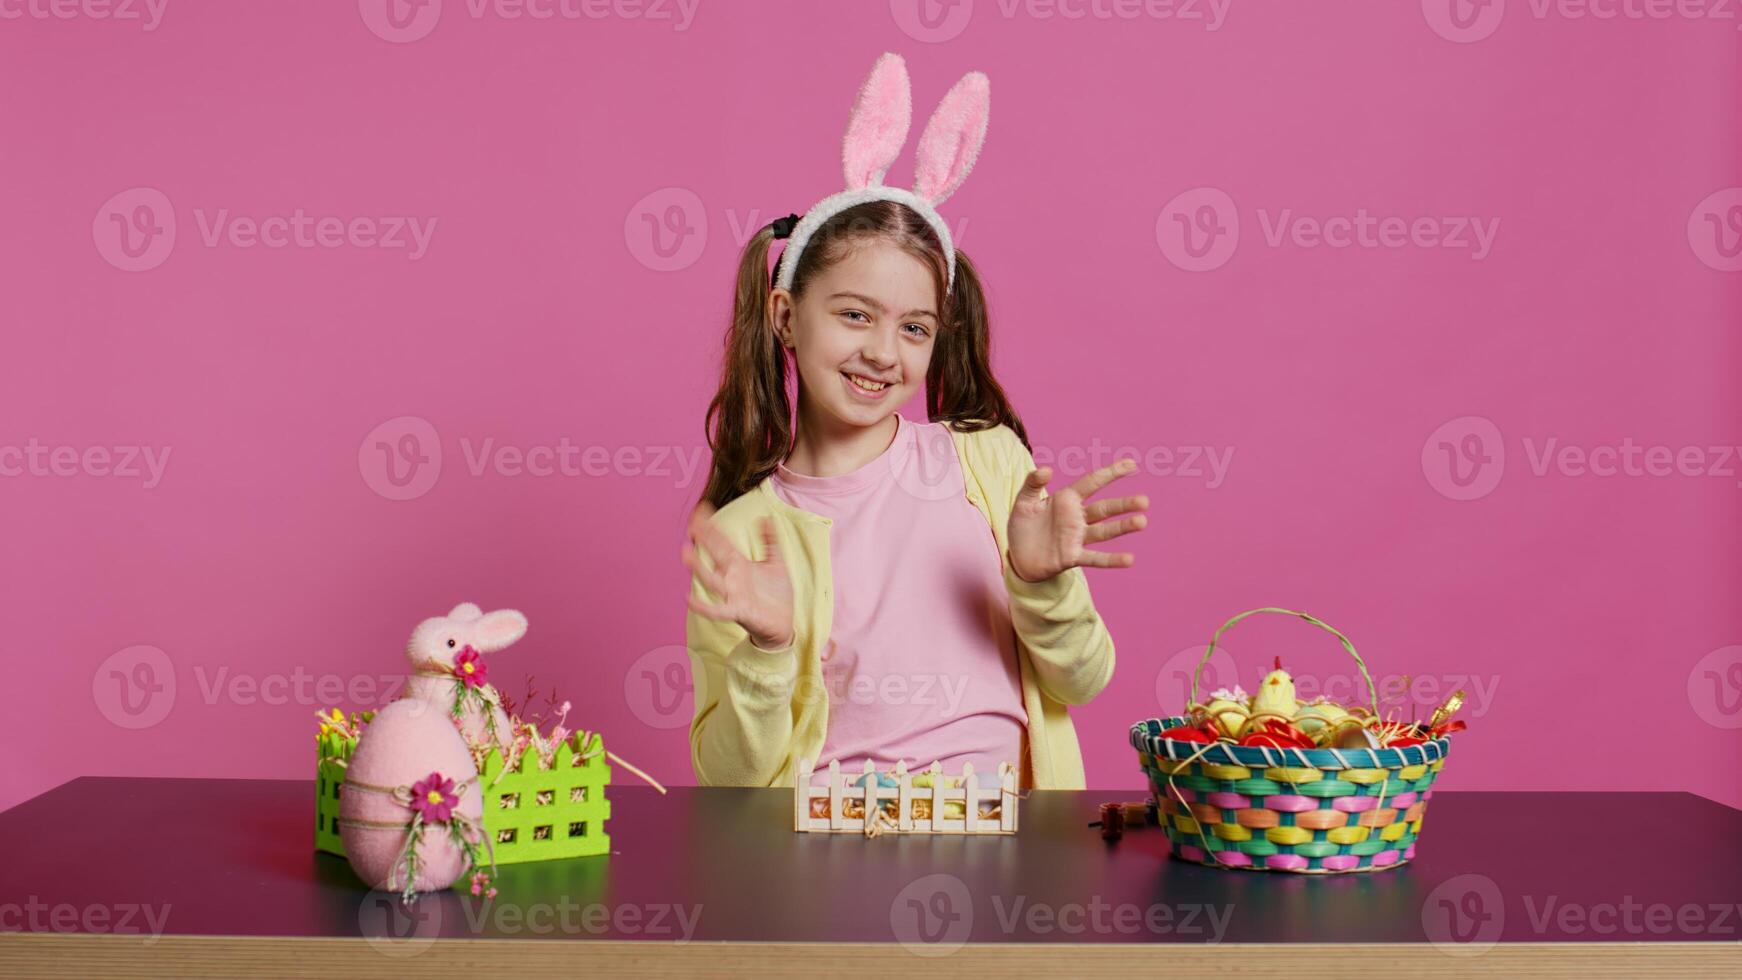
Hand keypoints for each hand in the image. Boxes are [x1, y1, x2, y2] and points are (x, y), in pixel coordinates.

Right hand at [682, 513, 795, 650]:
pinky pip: (717, 610)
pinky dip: (704, 606)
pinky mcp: (738, 611)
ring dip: (698, 567)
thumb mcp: (776, 563)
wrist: (782, 624)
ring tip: (685, 553)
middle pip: (715, 554)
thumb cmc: (776, 595)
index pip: (722, 540)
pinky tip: (689, 599)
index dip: (711, 525)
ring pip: (711, 579)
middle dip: (704, 539)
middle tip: (691, 523)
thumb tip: (766, 517)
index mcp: (739, 564)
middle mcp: (732, 577)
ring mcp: (732, 594)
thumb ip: (770, 541)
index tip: (700, 509)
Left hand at [1006, 457, 1148, 582]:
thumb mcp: (1023, 501)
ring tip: (1142, 522)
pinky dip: (1111, 559)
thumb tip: (1046, 469)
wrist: (1016, 556)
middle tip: (1144, 501)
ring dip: (1122, 527)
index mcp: (1067, 500)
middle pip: (1104, 509)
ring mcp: (1076, 538)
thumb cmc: (1022, 526)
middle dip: (1124, 505)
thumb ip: (1033, 483)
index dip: (1111, 473)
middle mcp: (1077, 518)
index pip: (1093, 482)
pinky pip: (1094, 558)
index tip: (1131, 464)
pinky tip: (1129, 559)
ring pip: (1104, 531)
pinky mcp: (1072, 557)